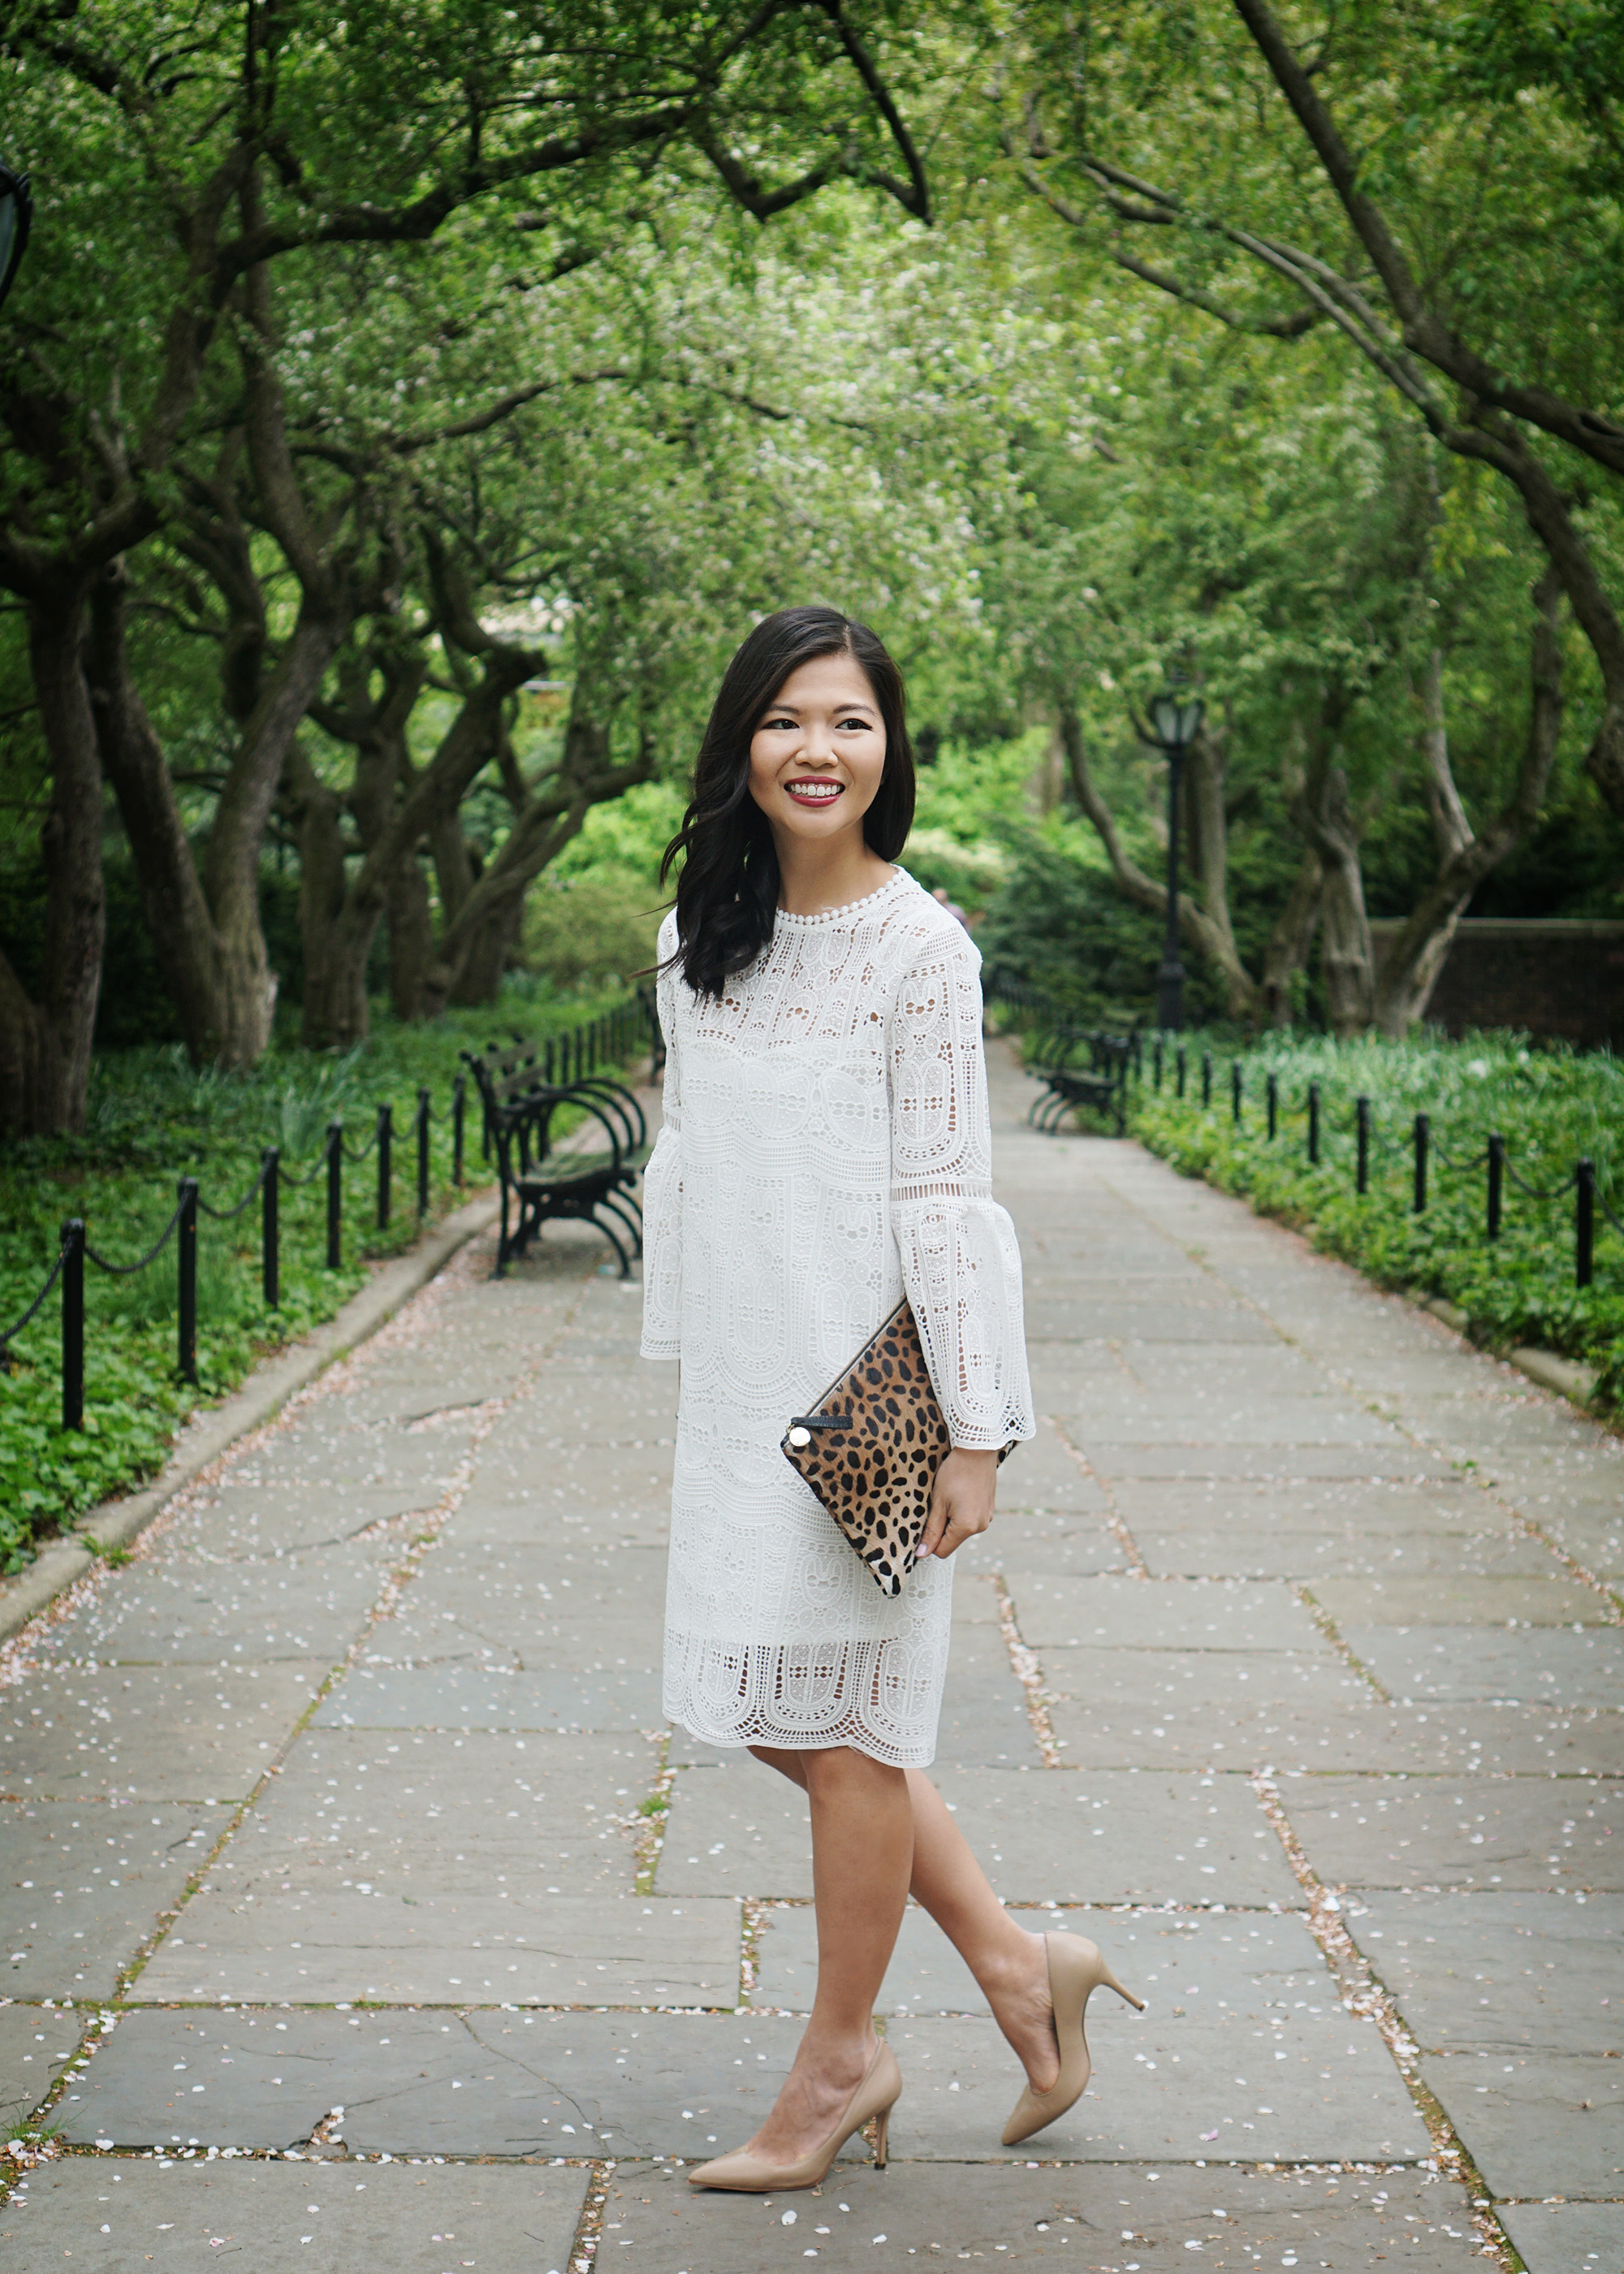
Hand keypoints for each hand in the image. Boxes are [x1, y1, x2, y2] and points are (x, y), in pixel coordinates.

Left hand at [917, 1446, 998, 1560]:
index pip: (941, 1551)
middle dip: (940, 1528)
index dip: (928, 1541)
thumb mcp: (938, 1502)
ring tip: (948, 1496)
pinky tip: (958, 1494)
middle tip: (936, 1504)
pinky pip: (970, 1519)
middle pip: (951, 1540)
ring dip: (950, 1519)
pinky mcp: (989, 1509)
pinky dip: (961, 1512)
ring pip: (961, 1529)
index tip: (923, 1523)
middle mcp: (980, 1526)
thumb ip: (931, 1530)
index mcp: (966, 1527)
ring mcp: (987, 1518)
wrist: (977, 1449)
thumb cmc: (954, 1473)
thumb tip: (921, 1554)